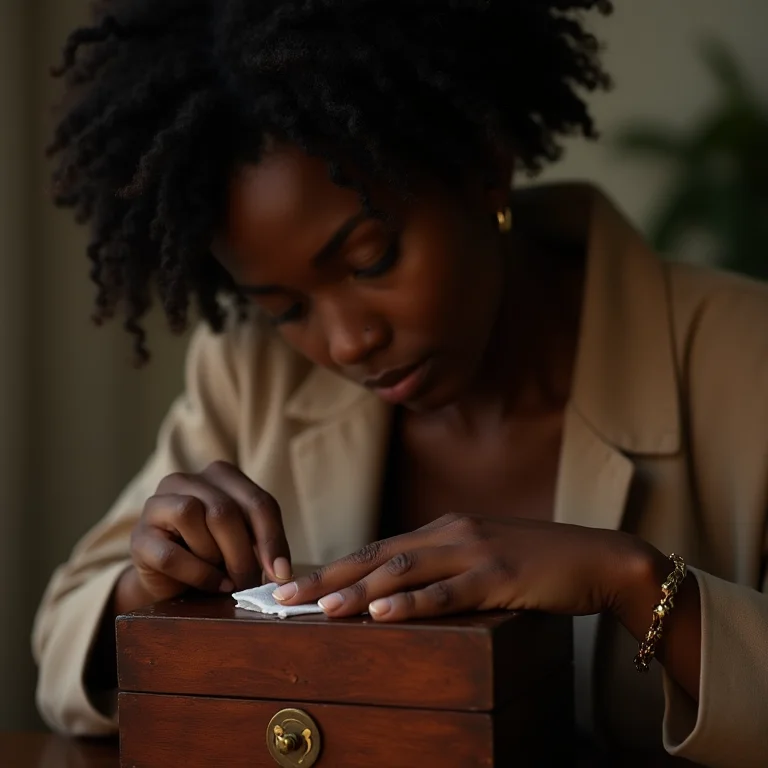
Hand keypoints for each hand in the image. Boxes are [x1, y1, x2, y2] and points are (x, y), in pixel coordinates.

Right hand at [128, 461, 291, 603]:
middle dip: (243, 554)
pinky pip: (171, 554)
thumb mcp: (245, 543)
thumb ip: (264, 547)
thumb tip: (282, 573)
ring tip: (227, 579)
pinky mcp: (138, 537)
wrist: (171, 581)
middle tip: (252, 583)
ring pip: (192, 516)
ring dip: (216, 557)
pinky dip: (198, 574)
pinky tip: (214, 585)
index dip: (273, 539)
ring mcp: (156, 504)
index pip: (257, 501)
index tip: (282, 573)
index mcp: (220, 474)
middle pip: (224, 510)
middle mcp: (186, 480)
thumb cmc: (215, 556)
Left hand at [273, 513, 650, 621]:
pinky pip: (448, 592)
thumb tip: (400, 592)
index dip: (334, 566)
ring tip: (320, 607)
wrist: (596, 557)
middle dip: (328, 576)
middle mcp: (451, 534)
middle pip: (377, 556)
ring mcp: (474, 552)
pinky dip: (412, 603)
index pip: (377, 548)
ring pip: (404, 571)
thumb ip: (445, 567)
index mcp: (444, 529)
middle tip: (285, 595)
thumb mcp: (484, 557)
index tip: (296, 582)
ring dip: (359, 590)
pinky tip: (383, 614)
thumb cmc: (538, 562)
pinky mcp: (499, 575)